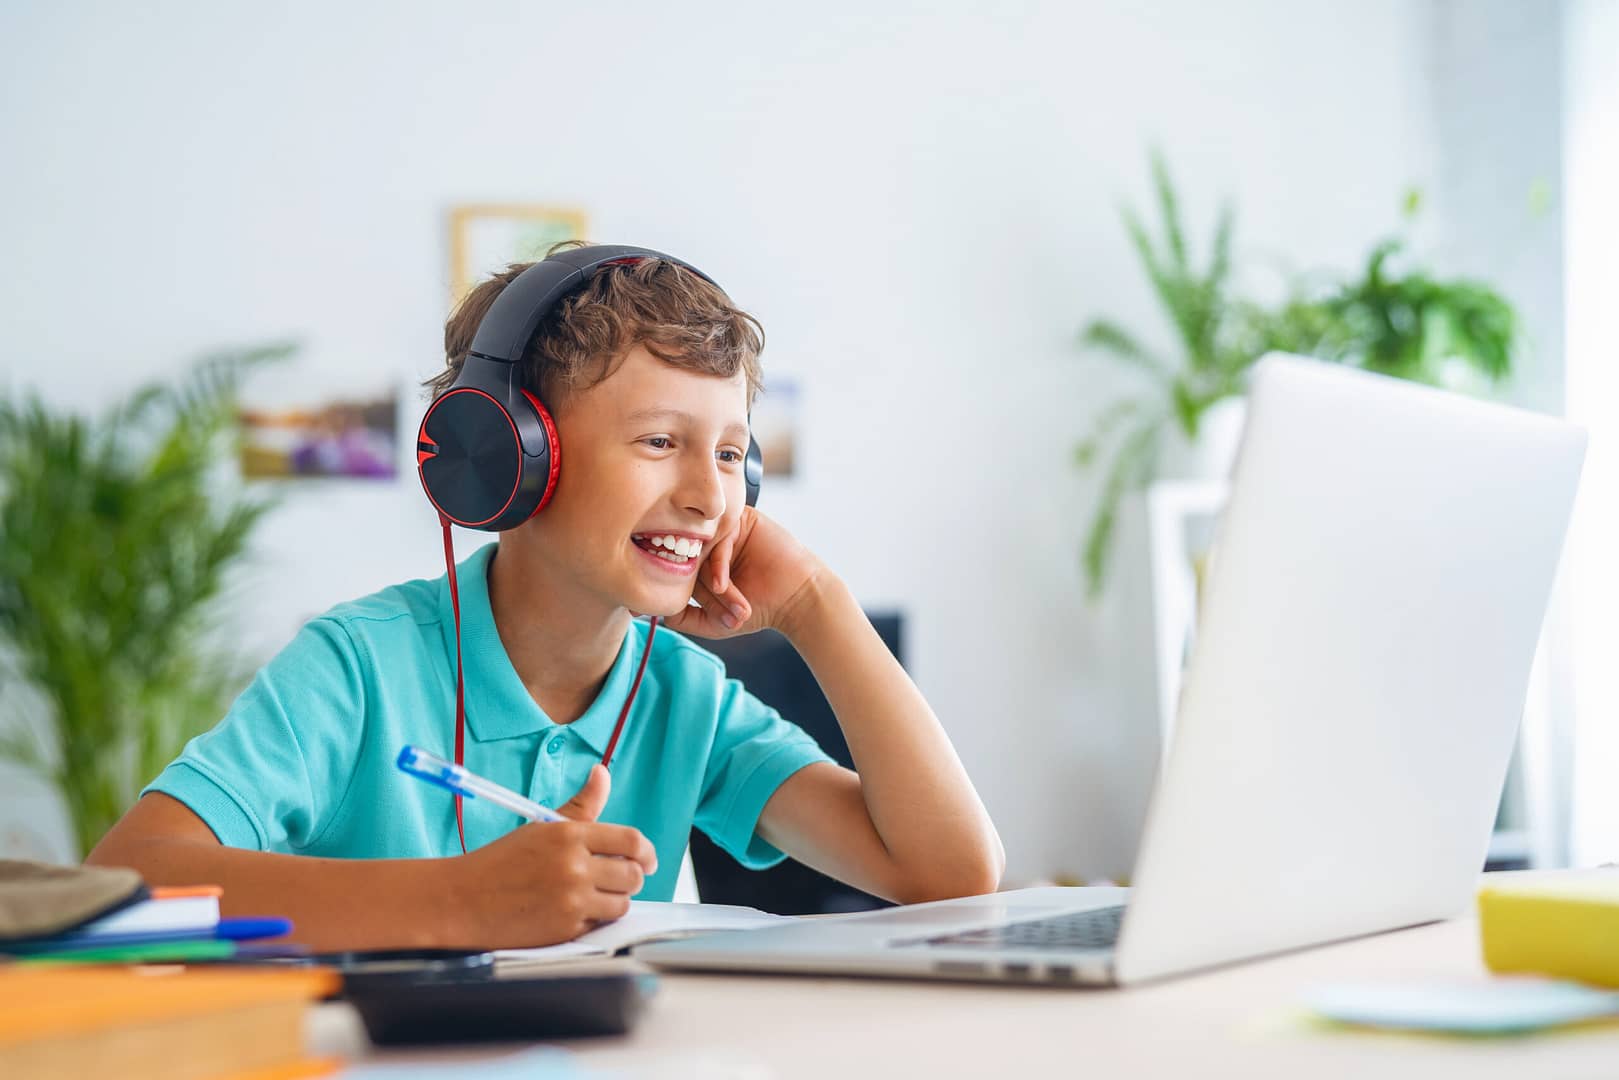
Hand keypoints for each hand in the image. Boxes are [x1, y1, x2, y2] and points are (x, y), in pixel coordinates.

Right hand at [447, 764, 657, 947]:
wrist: (461, 900)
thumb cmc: (501, 861)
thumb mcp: (542, 827)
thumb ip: (581, 805)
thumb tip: (602, 773)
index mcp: (569, 835)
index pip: (631, 841)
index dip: (646, 852)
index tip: (646, 859)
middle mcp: (573, 866)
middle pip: (633, 874)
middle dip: (631, 877)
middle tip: (617, 879)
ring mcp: (570, 900)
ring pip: (622, 903)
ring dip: (614, 900)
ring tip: (594, 895)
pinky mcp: (565, 929)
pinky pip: (599, 925)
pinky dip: (593, 920)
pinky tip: (572, 911)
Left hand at [660, 506, 827, 639]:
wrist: (797, 598)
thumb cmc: (760, 608)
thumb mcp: (714, 621)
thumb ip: (684, 619)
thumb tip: (652, 613)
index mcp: (701, 560)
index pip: (676, 570)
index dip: (679, 592)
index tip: (687, 615)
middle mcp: (710, 542)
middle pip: (686, 560)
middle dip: (700, 590)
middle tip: (717, 611)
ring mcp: (724, 529)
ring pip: (701, 551)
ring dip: (711, 581)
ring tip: (727, 599)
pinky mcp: (741, 519)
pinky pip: (718, 538)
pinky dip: (718, 565)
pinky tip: (725, 585)